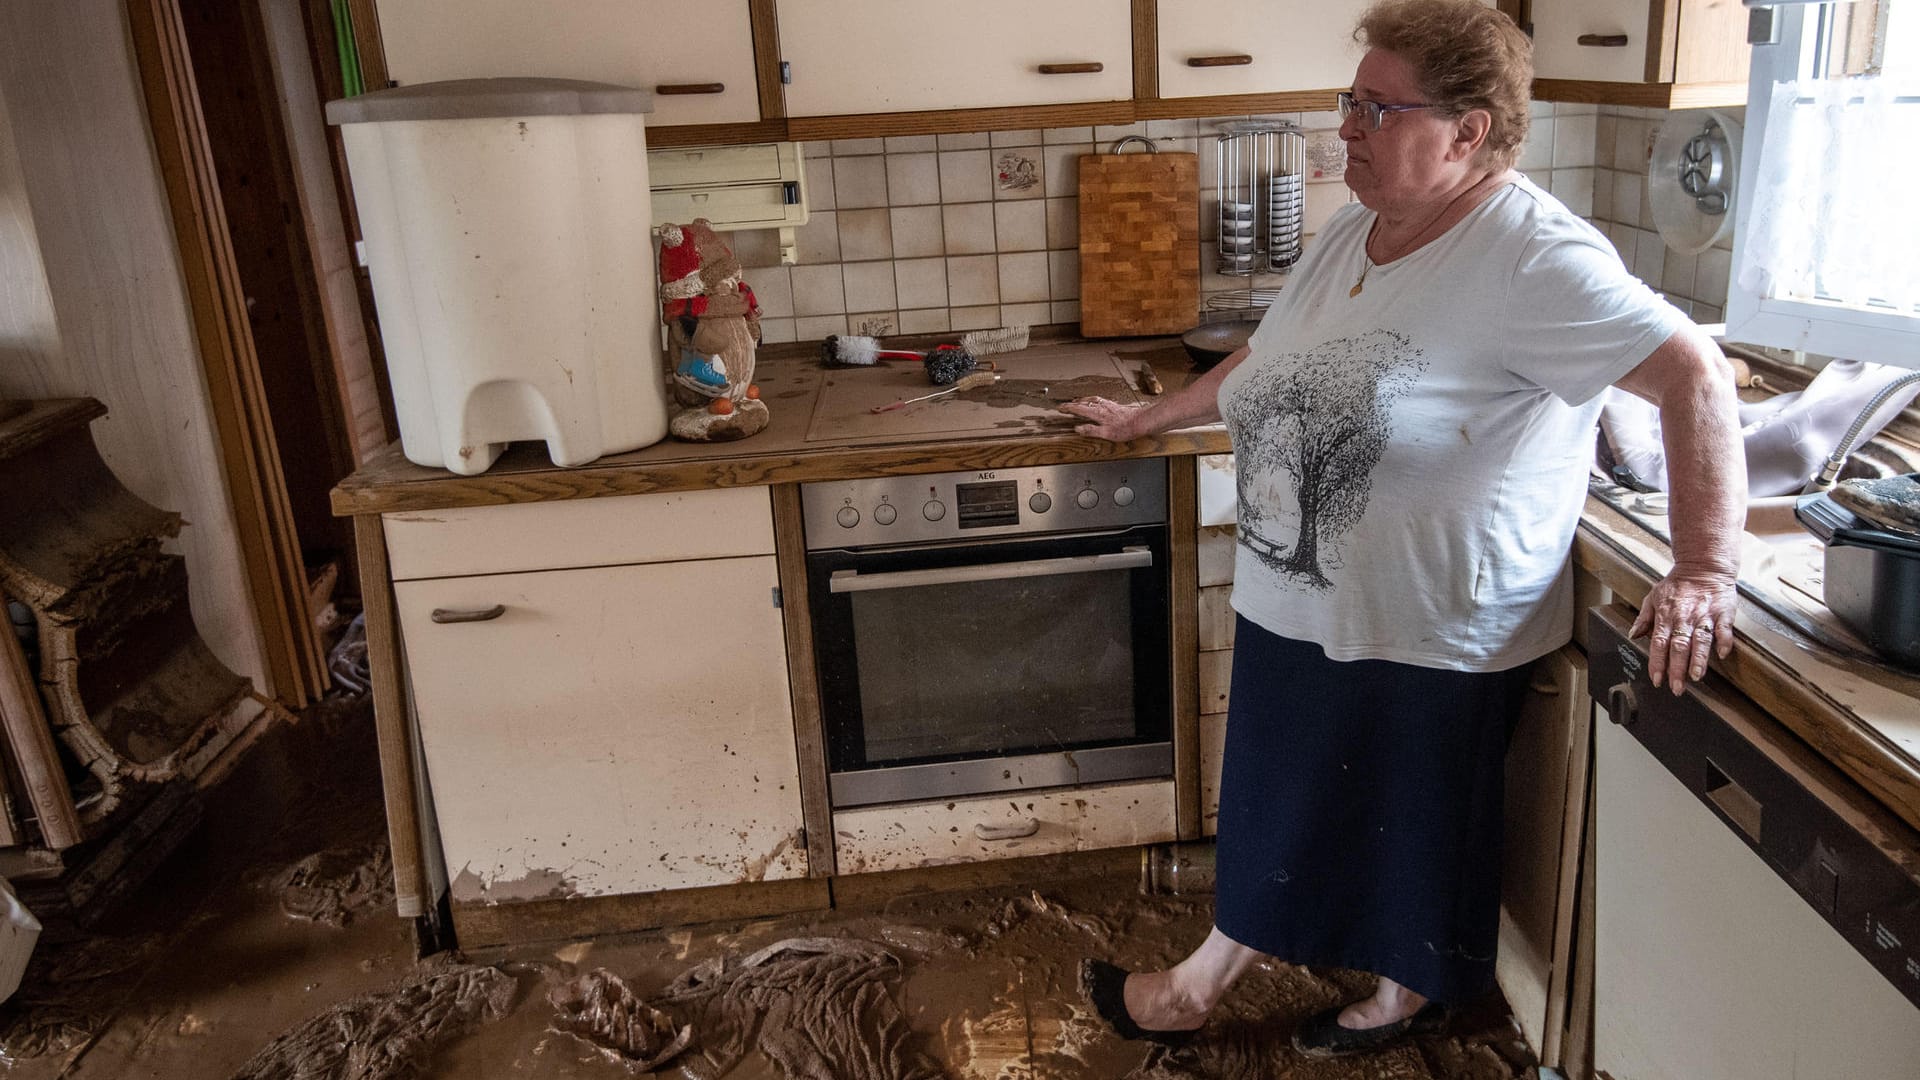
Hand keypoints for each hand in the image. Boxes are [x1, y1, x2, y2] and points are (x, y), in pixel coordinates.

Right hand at [1059, 397, 1150, 441]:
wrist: (1141, 421)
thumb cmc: (1126, 428)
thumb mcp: (1106, 434)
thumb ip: (1091, 430)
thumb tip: (1078, 429)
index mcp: (1097, 413)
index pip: (1079, 409)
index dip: (1068, 408)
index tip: (1060, 408)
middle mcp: (1102, 407)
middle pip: (1083, 403)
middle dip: (1072, 404)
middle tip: (1064, 405)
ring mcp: (1108, 405)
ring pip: (1091, 400)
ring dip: (1081, 400)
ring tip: (1076, 401)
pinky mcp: (1114, 405)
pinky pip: (1099, 400)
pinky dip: (1092, 400)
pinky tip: (1095, 401)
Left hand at [1629, 568, 1736, 694]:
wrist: (1703, 565)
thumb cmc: (1678, 584)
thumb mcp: (1653, 597)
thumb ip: (1644, 618)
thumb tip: (1632, 635)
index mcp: (1666, 615)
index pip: (1659, 643)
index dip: (1657, 662)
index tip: (1657, 679)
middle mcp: (1684, 617)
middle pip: (1679, 646)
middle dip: (1677, 669)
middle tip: (1677, 687)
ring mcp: (1704, 615)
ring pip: (1701, 640)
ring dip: (1698, 659)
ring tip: (1696, 676)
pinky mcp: (1723, 612)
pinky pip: (1724, 628)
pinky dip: (1724, 641)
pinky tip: (1722, 654)